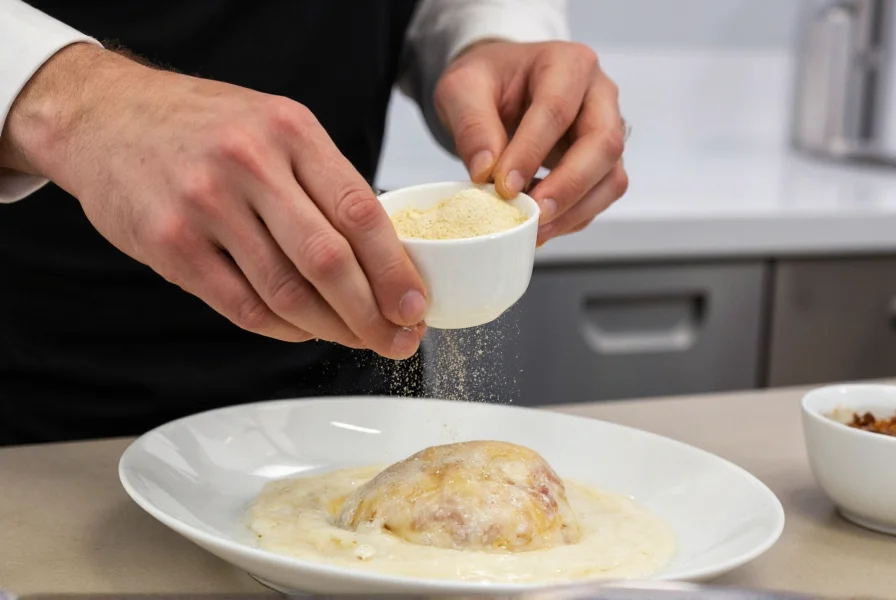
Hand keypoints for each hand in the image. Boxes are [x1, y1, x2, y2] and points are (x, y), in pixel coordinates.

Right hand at [0, 43, 426, 358]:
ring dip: (331, 329)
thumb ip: (324, 184)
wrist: (108, 117)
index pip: (360, 212)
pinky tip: (304, 331)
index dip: (396, 270)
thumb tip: (383, 256)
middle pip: (329, 260)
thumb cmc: (204, 126)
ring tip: (355, 340)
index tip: (416, 306)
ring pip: (287, 292)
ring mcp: (205, 205)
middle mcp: (249, 164)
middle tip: (396, 340)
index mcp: (290, 131)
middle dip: (372, 314)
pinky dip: (283, 329)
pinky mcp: (172, 244)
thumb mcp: (275, 127)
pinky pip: (243, 306)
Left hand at [434, 40, 628, 245]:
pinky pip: (599, 198)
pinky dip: (571, 218)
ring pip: (610, 178)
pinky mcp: (602, 166)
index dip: (532, 152)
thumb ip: (471, 124)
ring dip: (574, 210)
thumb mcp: (463, 89)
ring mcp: (607, 132)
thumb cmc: (488, 83)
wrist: (500, 90)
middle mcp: (600, 96)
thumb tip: (485, 171)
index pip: (558, 109)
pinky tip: (538, 226)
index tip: (504, 186)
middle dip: (568, 186)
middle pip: (603, 144)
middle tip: (531, 214)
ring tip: (533, 229)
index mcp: (568, 64)